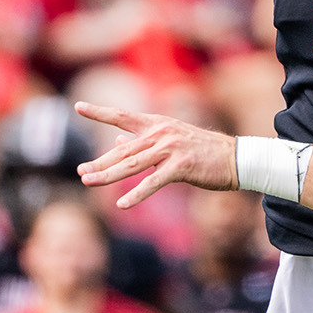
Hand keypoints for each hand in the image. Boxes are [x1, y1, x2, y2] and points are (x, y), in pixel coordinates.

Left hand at [75, 101, 236, 208]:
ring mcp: (170, 149)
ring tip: (88, 181)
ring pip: (132, 164)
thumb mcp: (171, 139)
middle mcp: (161, 133)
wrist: (234, 158)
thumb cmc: (201, 151)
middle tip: (80, 171)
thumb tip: (116, 140)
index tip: (77, 107)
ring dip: (108, 175)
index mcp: (157, 124)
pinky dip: (137, 195)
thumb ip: (142, 141)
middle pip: (122, 149)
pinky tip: (122, 205)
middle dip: (99, 162)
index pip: (122, 116)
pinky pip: (153, 182)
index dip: (99, 112)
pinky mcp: (181, 166)